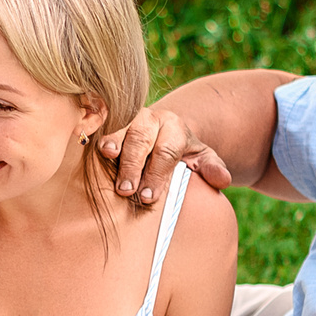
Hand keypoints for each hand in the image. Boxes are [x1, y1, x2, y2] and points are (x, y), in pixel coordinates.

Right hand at [96, 103, 231, 207]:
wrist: (163, 130)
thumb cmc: (181, 152)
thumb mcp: (202, 158)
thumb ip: (213, 168)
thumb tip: (222, 180)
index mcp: (174, 127)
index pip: (167, 151)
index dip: (158, 173)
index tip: (150, 197)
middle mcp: (151, 118)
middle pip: (142, 140)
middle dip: (133, 166)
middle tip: (127, 190)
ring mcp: (130, 119)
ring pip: (122, 132)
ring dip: (115, 149)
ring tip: (109, 164)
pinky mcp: (112, 122)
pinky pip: (104, 128)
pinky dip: (98, 139)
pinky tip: (93, 151)